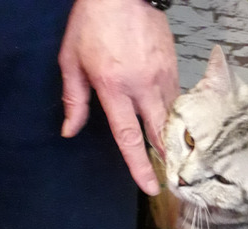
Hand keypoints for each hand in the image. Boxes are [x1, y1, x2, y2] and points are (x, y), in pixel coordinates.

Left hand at [59, 0, 178, 194]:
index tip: (150, 187)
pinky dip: (175, 115)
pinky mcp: (174, 69)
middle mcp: (142, 87)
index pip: (129, 137)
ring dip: (173, 138)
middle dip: (167, 158)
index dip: (139, 166)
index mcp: (114, 87)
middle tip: (174, 176)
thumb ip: (73, 100)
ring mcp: (163, 78)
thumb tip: (69, 130)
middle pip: (160, 134)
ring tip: (178, 153)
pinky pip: (177, 100)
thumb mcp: (71, 60)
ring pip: (173, 119)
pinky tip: (174, 122)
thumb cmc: (93, 23)